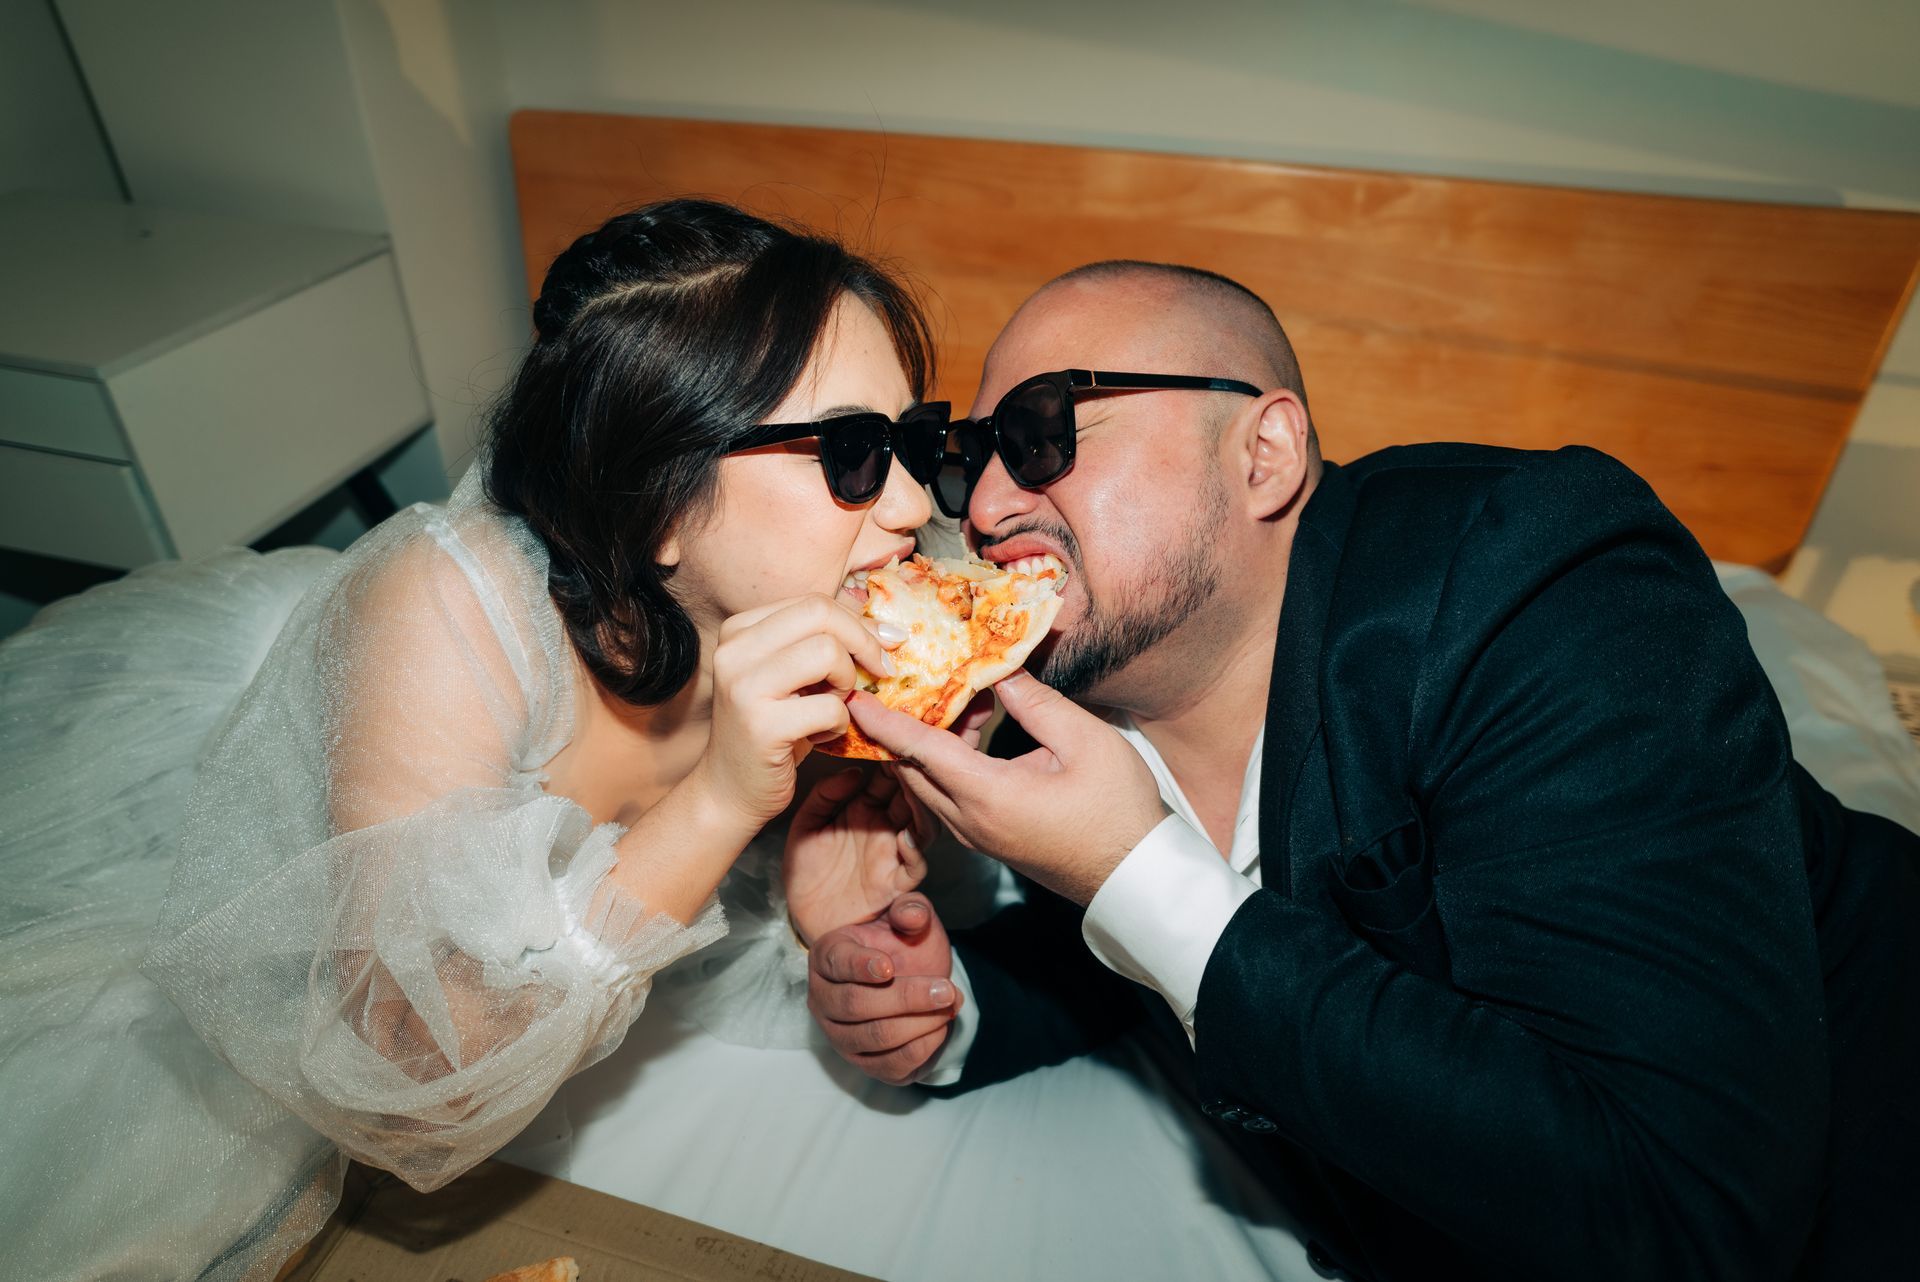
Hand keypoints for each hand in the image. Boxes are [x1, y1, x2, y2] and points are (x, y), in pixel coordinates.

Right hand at [692, 594, 900, 828]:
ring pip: (827, 653)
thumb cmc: (771, 729)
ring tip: (833, 706)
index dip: (857, 623)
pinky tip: (821, 736)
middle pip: (820, 615)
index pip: (813, 602)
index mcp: (739, 630)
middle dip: (861, 643)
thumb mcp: (790, 676)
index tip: (884, 647)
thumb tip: (884, 626)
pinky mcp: (761, 726)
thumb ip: (819, 642)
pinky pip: (830, 707)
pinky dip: (840, 724)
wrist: (729, 791)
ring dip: (847, 684)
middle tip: (877, 672)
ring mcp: (743, 687)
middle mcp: (734, 651)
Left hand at [784, 765, 934, 944]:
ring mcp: (893, 852)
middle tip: (910, 754)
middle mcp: (884, 826)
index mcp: (864, 808)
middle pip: (909, 795)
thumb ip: (823, 797)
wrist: (804, 917)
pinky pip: (915, 864)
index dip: (891, 757)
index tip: (891, 734)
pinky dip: (915, 849)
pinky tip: (905, 836)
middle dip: (913, 776)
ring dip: (921, 807)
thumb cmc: (806, 871)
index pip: (886, 776)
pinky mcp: (895, 882)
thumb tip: (854, 772)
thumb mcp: (805, 826)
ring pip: (921, 824)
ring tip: (914, 790)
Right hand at [808, 894, 960, 1084]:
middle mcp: (823, 998)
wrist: (914, 977)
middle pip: (856, 1005)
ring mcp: (839, 1035)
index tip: (890, 967)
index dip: (861, 966)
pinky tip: (940, 1027)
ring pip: (874, 1037)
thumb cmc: (904, 945)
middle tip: (946, 990)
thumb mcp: (910, 919)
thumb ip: (911, 910)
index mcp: (827, 955)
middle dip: (907, 998)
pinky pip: (890, 1066)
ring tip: (948, 1006)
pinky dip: (921, 1049)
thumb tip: (914, 916)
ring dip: (919, 1024)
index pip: (837, 963)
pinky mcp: (863, 1063)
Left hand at [846, 670, 1167, 904]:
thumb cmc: (1117, 809)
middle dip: (899, 723)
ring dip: (928, 739)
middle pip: (911, 768)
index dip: (884, 721)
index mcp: (987, 796)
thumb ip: (1035, 702)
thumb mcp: (1085, 742)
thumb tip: (998, 670)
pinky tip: (972, 726)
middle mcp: (968, 821)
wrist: (1134, 875)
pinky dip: (945, 759)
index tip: (854, 697)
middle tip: (898, 679)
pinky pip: (947, 794)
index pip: (918, 751)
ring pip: (928, 782)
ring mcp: (976, 834)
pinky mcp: (988, 837)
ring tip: (953, 691)